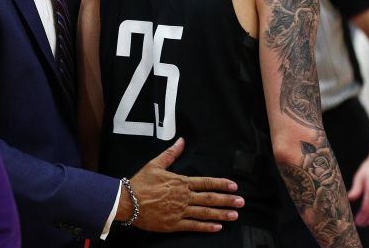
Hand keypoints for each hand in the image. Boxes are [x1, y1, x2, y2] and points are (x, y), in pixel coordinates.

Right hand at [117, 138, 244, 232]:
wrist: (127, 201)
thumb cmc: (141, 182)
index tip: (234, 186)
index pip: (206, 182)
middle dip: (227, 200)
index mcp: (181, 182)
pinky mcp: (173, 224)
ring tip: (234, 215)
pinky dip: (206, 227)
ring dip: (221, 214)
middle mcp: (184, 197)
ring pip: (205, 213)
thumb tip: (181, 141)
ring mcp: (180, 211)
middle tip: (241, 202)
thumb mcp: (155, 164)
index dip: (221, 184)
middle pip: (210, 198)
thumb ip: (171, 153)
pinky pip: (193, 226)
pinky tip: (217, 227)